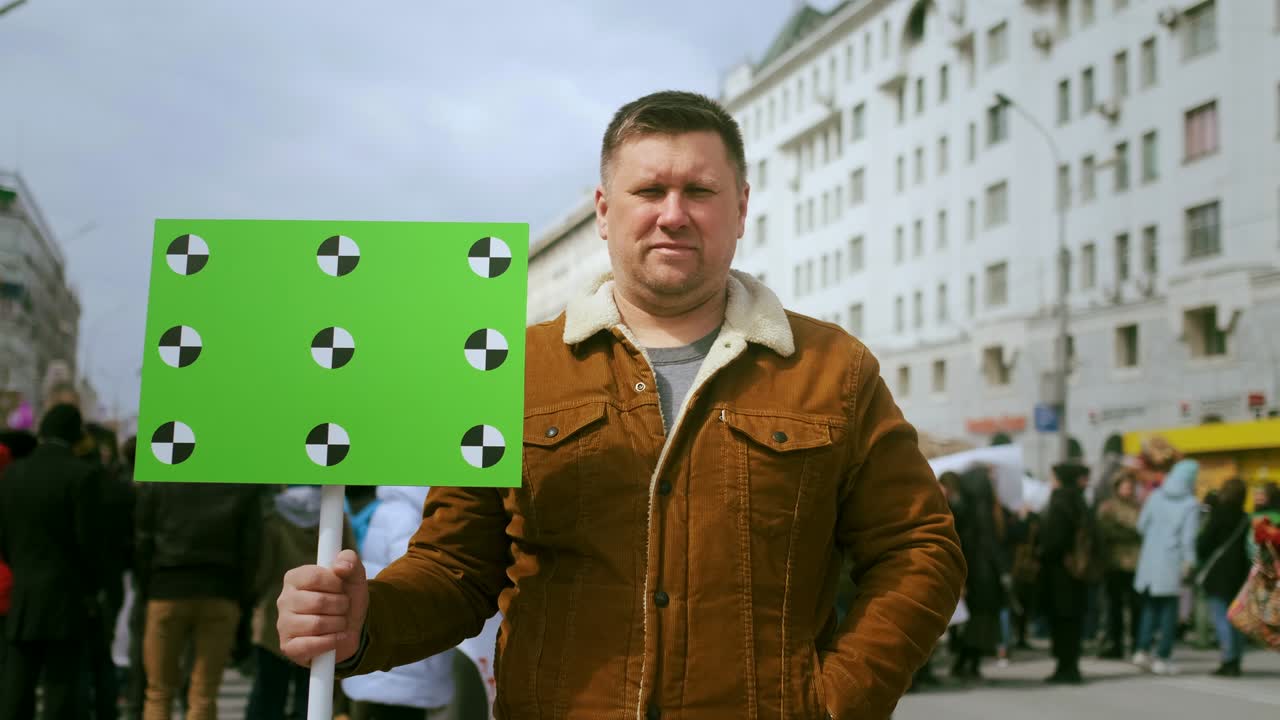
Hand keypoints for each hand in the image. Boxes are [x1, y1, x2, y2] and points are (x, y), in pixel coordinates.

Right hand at [277, 548, 368, 666]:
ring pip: (316, 624)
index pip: (315, 576)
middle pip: (318, 602)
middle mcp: (284, 599)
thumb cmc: (347, 598)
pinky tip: (336, 637)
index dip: (336, 584)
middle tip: (343, 607)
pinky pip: (310, 645)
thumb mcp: (354, 577)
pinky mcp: (288, 647)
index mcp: (294, 578)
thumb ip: (350, 561)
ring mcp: (283, 624)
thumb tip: (340, 565)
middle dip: (341, 606)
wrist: (349, 629)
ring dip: (338, 624)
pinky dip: (331, 642)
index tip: (342, 588)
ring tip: (340, 622)